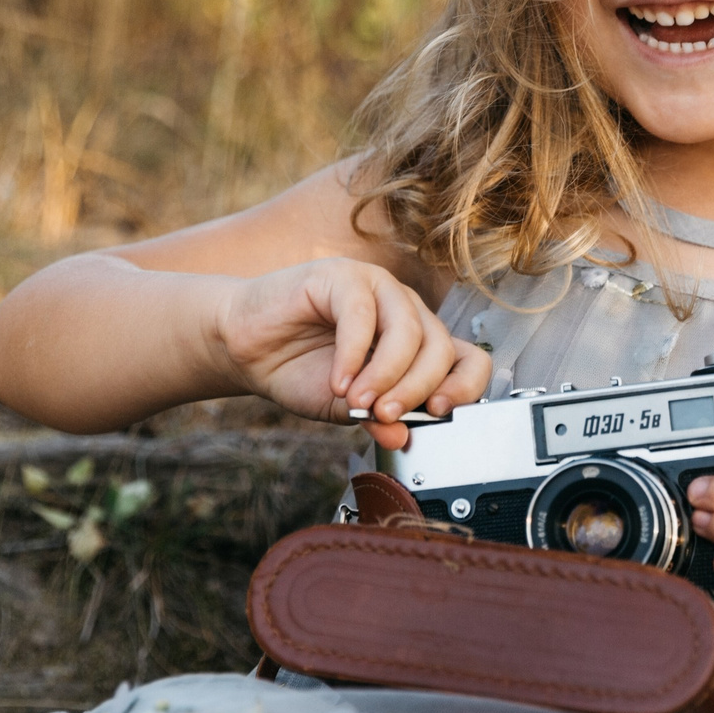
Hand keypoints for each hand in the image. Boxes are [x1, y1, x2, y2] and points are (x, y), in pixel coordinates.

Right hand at [215, 260, 490, 448]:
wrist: (245, 348)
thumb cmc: (298, 371)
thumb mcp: (344, 408)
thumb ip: (377, 418)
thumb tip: (404, 437)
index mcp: (417, 343)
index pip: (468, 359)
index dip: (465, 386)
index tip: (439, 413)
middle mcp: (405, 311)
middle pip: (439, 348)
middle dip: (415, 389)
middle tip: (384, 415)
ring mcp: (377, 288)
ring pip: (407, 330)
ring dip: (386, 374)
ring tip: (358, 400)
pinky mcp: (342, 276)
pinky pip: (361, 314)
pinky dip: (352, 354)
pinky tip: (338, 380)